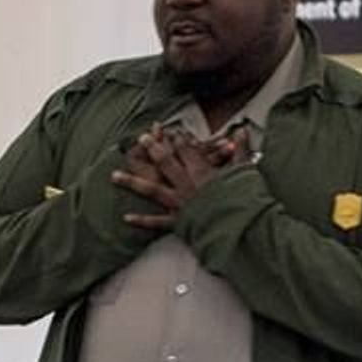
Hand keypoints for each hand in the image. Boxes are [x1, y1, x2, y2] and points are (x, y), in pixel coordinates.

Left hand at [112, 125, 251, 229]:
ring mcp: (180, 204)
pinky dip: (142, 221)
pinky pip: (157, 222)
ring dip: (132, 181)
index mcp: (203, 172)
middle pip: (165, 163)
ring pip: (152, 190)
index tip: (171, 131)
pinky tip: (126, 217)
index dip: (178, 139)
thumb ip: (241, 150)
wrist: (245, 230)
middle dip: (153, 149)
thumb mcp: (246, 172)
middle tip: (141, 138)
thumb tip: (240, 132)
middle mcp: (187, 185)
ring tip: (114, 175)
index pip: (186, 150)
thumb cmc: (247, 201)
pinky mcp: (180, 223)